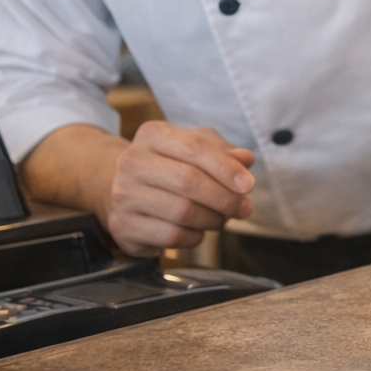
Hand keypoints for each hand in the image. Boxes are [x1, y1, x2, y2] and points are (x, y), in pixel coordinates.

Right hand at [104, 121, 255, 256]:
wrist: (122, 188)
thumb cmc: (168, 165)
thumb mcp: (194, 147)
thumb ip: (222, 151)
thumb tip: (245, 160)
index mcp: (152, 134)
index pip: (194, 147)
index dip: (225, 168)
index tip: (248, 184)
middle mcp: (132, 162)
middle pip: (188, 181)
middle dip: (224, 198)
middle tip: (244, 208)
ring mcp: (124, 195)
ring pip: (182, 212)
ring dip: (212, 219)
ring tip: (222, 218)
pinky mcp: (123, 226)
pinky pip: (171, 236)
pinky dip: (194, 236)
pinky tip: (197, 230)